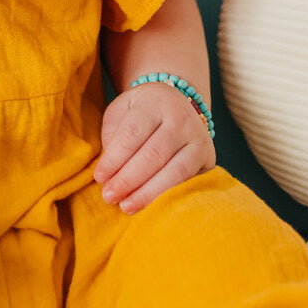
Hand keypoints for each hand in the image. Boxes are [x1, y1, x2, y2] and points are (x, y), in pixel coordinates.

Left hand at [94, 82, 215, 214]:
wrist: (178, 103)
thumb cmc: (142, 111)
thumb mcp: (123, 110)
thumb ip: (114, 134)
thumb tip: (109, 171)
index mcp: (154, 101)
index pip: (132, 133)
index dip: (114, 159)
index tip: (99, 177)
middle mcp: (180, 117)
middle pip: (153, 154)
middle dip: (128, 180)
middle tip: (109, 196)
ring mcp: (198, 138)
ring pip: (174, 171)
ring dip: (147, 194)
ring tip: (126, 206)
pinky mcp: (208, 158)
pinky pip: (187, 182)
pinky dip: (167, 196)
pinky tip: (150, 207)